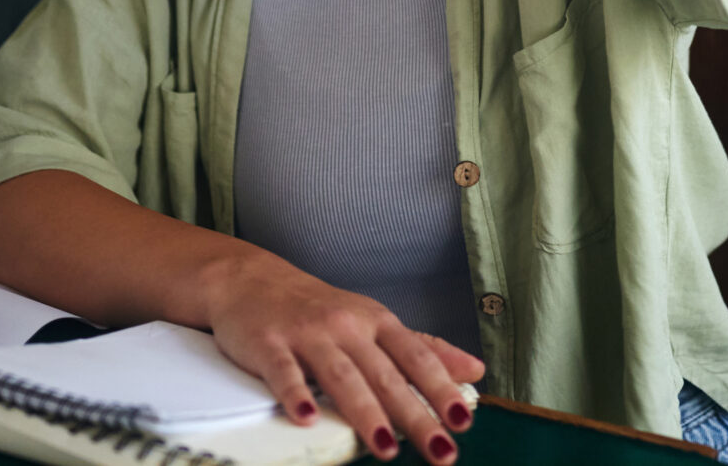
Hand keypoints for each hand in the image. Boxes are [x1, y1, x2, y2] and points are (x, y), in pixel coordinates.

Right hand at [201, 246, 483, 462]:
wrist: (251, 279)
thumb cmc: (320, 308)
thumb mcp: (375, 321)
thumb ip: (423, 347)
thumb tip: (476, 369)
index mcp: (377, 322)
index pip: (416, 357)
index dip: (441, 387)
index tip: (463, 420)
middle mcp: (347, 326)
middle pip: (385, 374)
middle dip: (415, 414)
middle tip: (440, 450)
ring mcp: (308, 334)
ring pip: (341, 376)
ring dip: (365, 412)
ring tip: (384, 448)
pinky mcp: (269, 343)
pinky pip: (284, 371)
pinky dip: (295, 393)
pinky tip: (306, 418)